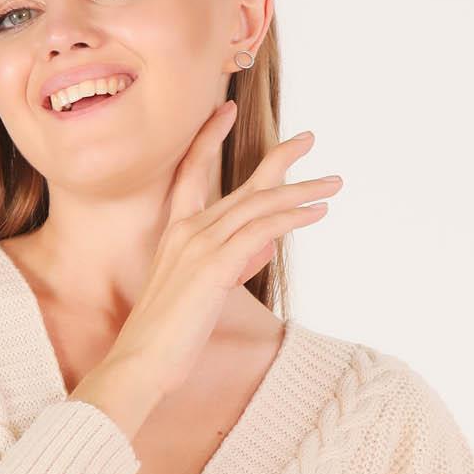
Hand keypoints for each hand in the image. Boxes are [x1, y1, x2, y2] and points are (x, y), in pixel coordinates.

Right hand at [102, 102, 344, 399]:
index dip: (207, 139)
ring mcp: (199, 247)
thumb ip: (235, 263)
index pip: (191, 173)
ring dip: (301, 190)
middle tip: (309, 139)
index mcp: (174, 233)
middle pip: (241, 185)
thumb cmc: (166, 336)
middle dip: (279, 159)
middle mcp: (186, 231)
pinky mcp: (214, 268)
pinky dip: (292, 218)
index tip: (225, 110)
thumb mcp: (201, 293)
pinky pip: (261, 231)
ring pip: (258, 205)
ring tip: (333, 182)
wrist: (141, 363)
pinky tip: (317, 212)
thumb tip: (267, 245)